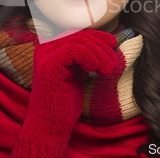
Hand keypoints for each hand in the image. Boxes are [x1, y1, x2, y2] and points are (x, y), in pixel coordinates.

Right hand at [12, 29, 118, 156]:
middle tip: (114, 61)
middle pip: (79, 36)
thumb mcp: (77, 74)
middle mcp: (45, 48)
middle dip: (101, 46)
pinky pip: (74, 50)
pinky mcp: (48, 64)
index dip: (97, 36)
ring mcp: (45, 55)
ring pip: (79, 41)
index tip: (113, 44)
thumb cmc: (64, 103)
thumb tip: (106, 43)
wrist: (50, 125)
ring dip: (99, 54)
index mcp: (51, 49)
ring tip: (110, 69)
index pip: (77, 34)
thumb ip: (84, 58)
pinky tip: (97, 70)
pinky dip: (90, 57)